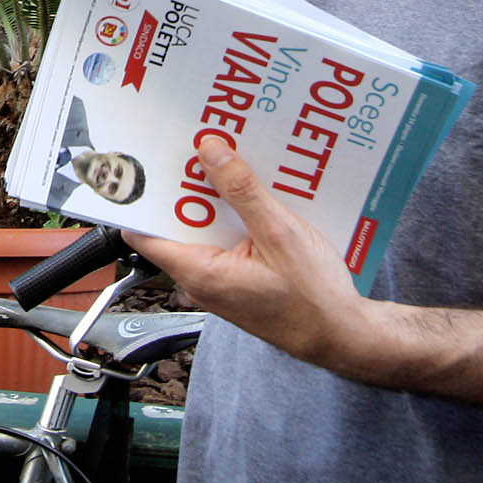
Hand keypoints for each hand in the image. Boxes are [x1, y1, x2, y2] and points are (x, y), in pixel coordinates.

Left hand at [127, 137, 374, 368]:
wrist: (344, 336)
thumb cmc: (314, 301)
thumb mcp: (280, 235)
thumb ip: (242, 192)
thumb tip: (210, 152)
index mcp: (200, 273)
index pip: (144, 233)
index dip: (139, 197)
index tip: (143, 162)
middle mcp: (203, 278)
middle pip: (177, 223)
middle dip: (186, 184)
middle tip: (197, 145)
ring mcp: (221, 278)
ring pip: (206, 228)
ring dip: (216, 197)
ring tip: (229, 160)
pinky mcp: (239, 276)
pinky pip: (227, 238)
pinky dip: (236, 215)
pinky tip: (255, 192)